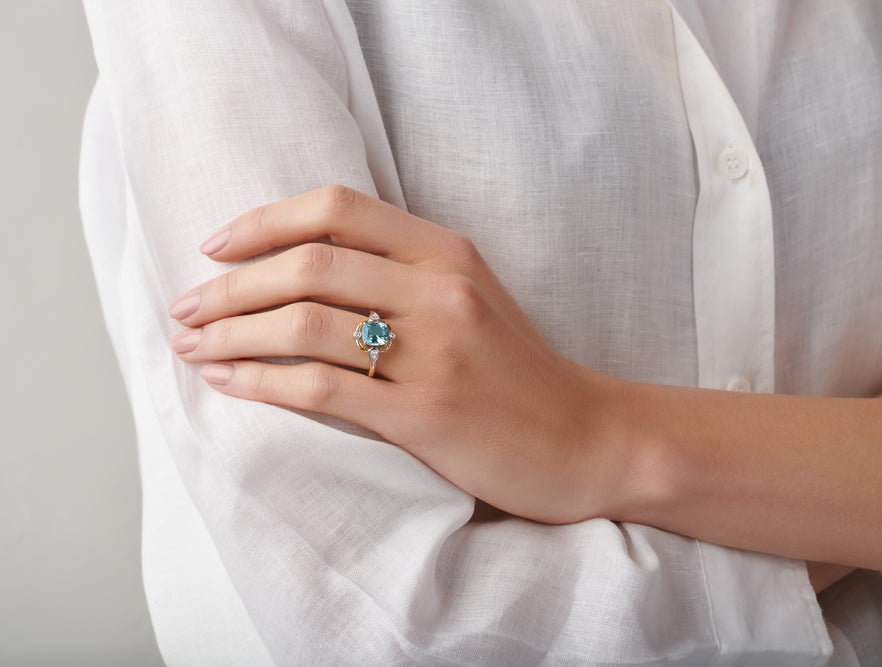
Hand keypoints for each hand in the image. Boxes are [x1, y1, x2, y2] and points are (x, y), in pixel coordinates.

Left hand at [168, 186, 622, 523]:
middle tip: (184, 307)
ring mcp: (435, 352)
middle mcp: (440, 290)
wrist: (587, 440)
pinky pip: (319, 388)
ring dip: (230, 333)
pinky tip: (226, 384)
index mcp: (447, 251)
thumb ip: (401, 272)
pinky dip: (258, 383)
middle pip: (307, 262)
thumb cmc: (519, 373)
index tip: (216, 246)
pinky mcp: (426, 414)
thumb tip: (302, 269)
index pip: (336, 207)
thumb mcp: (471, 297)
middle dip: (227, 285)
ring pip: (304, 323)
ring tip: (189, 345)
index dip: (264, 221)